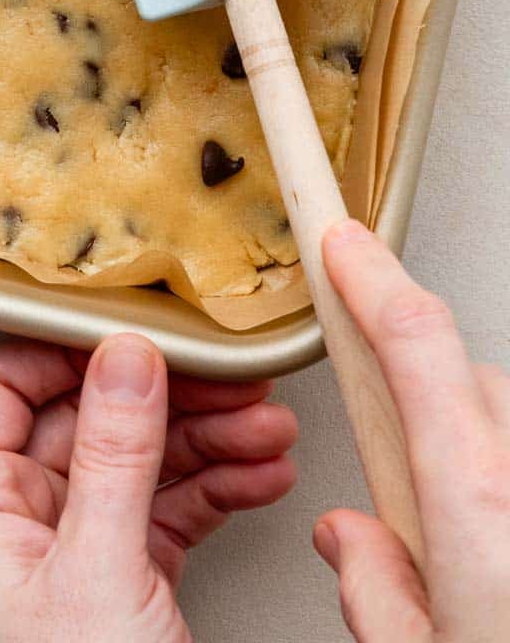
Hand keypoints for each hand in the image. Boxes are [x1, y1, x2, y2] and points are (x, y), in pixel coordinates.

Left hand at [0, 334, 296, 642]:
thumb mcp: (99, 570)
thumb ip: (113, 454)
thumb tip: (124, 355)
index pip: (1, 387)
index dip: (63, 349)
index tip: (133, 331)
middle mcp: (18, 527)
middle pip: (86, 420)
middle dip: (167, 399)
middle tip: (230, 381)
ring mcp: (73, 556)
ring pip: (138, 464)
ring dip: (210, 442)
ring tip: (267, 430)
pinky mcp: (124, 584)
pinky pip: (170, 513)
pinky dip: (219, 490)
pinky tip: (260, 476)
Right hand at [314, 220, 509, 642]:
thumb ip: (375, 589)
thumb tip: (353, 541)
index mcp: (479, 509)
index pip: (417, 344)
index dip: (374, 278)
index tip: (347, 245)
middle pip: (470, 385)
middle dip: (428, 401)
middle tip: (410, 476)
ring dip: (488, 452)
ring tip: (481, 543)